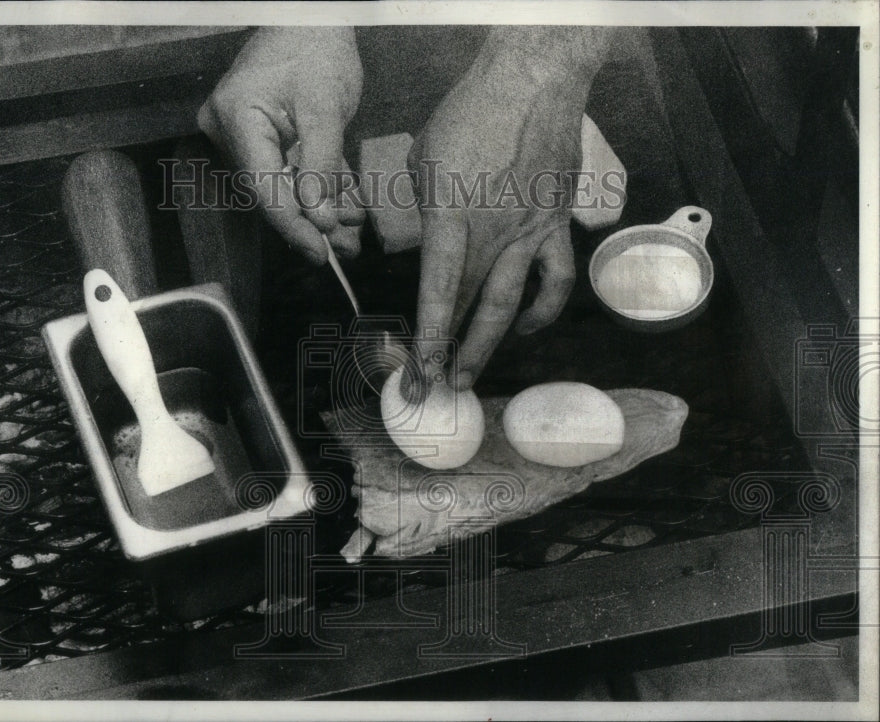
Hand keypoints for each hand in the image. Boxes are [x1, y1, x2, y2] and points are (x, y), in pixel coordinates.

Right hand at [198, 27, 364, 263]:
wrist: (310, 17)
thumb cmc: (316, 48)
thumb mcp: (326, 105)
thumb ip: (322, 163)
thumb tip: (320, 217)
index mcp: (237, 118)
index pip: (263, 187)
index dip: (293, 225)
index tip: (319, 252)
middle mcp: (230, 132)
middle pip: (271, 192)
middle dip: (312, 222)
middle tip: (346, 249)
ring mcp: (243, 136)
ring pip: (283, 188)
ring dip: (319, 210)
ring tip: (353, 233)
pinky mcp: (261, 139)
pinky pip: (288, 173)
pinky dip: (316, 190)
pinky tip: (344, 210)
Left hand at [406, 28, 611, 393]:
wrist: (534, 82)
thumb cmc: (470, 114)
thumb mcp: (423, 161)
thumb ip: (423, 209)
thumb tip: (425, 238)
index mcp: (452, 218)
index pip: (439, 292)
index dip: (429, 338)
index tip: (418, 373)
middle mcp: (493, 235)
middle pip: (471, 308)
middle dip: (449, 354)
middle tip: (434, 388)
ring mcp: (529, 233)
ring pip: (512, 305)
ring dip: (489, 345)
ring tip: (470, 375)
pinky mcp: (555, 225)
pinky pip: (556, 279)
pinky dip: (543, 308)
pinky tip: (528, 327)